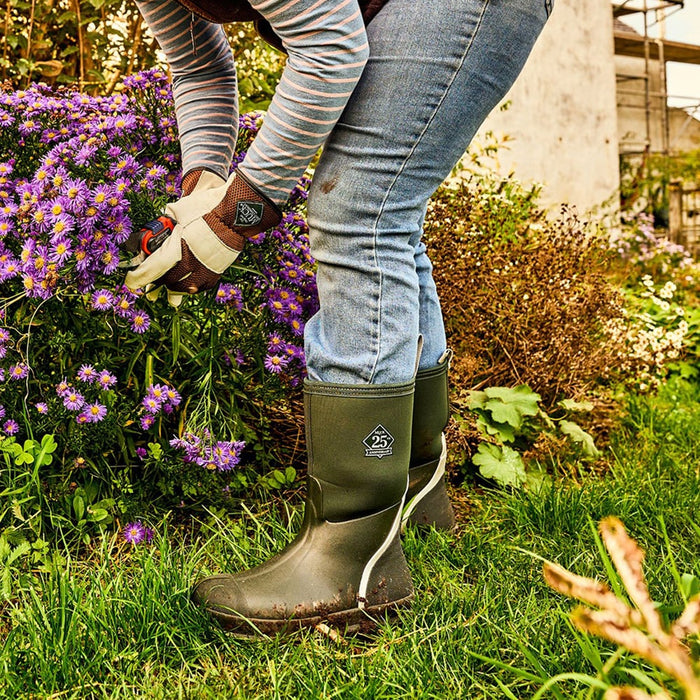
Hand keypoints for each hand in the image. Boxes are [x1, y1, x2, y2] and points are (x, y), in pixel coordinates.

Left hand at [125, 170, 280, 305]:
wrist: (236, 213)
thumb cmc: (206, 207)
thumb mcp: (178, 210)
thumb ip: (164, 223)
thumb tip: (154, 232)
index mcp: (178, 247)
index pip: (152, 269)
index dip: (138, 278)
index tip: (130, 283)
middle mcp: (191, 263)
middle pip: (167, 282)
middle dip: (155, 286)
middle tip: (148, 291)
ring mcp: (206, 269)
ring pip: (184, 288)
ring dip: (173, 290)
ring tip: (169, 296)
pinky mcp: (217, 272)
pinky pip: (200, 286)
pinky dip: (191, 287)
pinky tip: (187, 286)